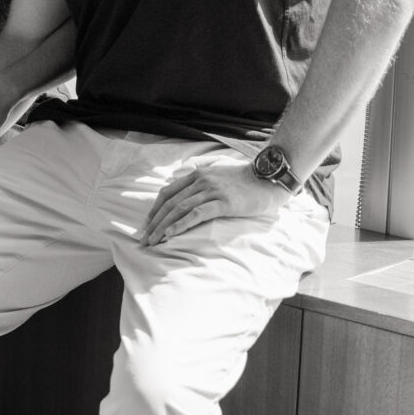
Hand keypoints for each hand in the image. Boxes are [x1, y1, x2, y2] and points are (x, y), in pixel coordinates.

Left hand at [141, 160, 291, 245]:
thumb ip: (203, 178)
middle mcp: (201, 180)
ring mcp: (211, 190)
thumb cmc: (246, 180)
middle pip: (170, 202)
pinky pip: (196, 214)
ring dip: (163, 226)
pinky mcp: (222, 202)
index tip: (148, 224)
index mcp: (198, 174)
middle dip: (155, 221)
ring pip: (179, 209)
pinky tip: (170, 234)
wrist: (268, 180)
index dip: (155, 209)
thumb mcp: (220, 173)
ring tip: (153, 240)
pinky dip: (180, 224)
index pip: (168, 192)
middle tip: (144, 238)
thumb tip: (189, 191)